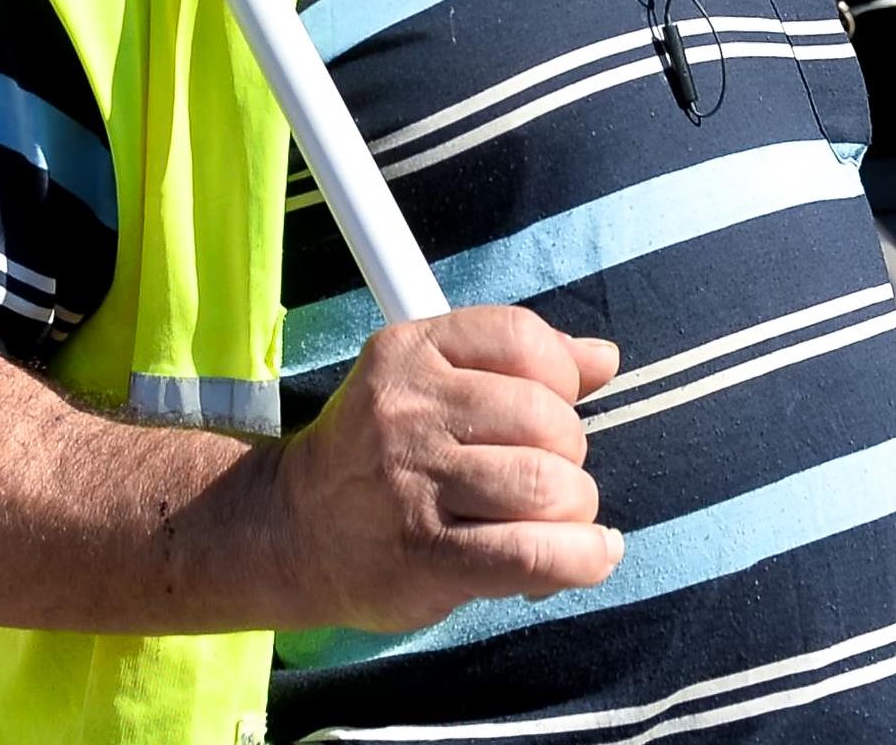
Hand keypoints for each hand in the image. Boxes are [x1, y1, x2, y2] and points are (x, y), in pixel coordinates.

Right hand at [267, 305, 624, 634]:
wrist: (291, 530)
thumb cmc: (376, 456)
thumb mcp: (425, 383)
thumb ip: (514, 364)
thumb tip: (603, 358)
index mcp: (408, 352)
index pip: (520, 337)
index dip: (561, 376)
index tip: (551, 408)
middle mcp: (408, 410)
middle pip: (547, 419)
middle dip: (569, 454)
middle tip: (542, 477)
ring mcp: (416, 484)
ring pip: (551, 487)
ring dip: (574, 511)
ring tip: (552, 522)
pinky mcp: (429, 555)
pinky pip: (537, 554)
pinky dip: (583, 558)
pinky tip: (587, 554)